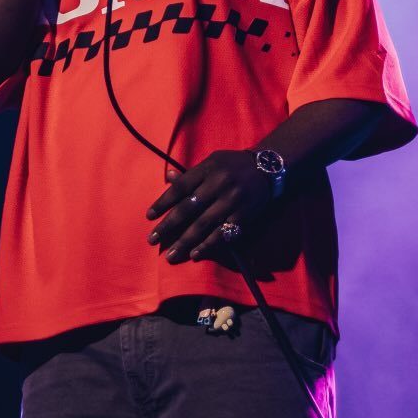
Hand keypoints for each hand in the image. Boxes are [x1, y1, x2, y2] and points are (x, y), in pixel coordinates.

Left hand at [145, 151, 273, 263]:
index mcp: (207, 169)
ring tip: (171, 254)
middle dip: (168, 226)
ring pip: (203, 224)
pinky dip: (208, 245)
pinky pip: (223, 234)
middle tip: (152, 240)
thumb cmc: (233, 165)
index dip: (163, 203)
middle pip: (188, 208)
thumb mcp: (212, 162)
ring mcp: (231, 201)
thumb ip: (191, 173)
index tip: (149, 217)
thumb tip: (167, 176)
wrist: (267, 168)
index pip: (180, 188)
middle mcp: (218, 184)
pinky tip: (195, 254)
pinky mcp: (243, 216)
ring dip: (185, 241)